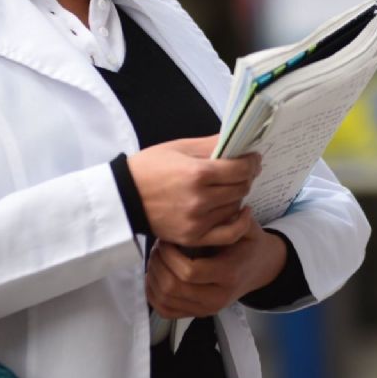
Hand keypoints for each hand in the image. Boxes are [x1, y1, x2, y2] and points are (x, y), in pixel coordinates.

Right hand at [128, 135, 260, 246]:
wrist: (124, 197)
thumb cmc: (149, 168)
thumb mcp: (179, 147)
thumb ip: (211, 143)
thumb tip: (237, 140)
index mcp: (198, 173)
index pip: (241, 169)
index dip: (252, 162)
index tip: (252, 158)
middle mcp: (200, 199)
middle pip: (241, 187)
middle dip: (246, 176)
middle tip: (242, 170)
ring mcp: (198, 221)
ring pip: (236, 207)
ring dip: (238, 195)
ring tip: (230, 187)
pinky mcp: (194, 237)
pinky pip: (229, 234)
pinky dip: (240, 223)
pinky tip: (242, 212)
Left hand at [145, 220, 286, 318]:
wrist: (259, 269)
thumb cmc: (248, 246)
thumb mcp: (248, 230)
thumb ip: (234, 221)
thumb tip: (222, 207)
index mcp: (228, 274)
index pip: (189, 272)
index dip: (170, 256)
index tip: (167, 240)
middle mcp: (217, 297)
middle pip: (173, 288)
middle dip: (158, 265)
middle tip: (158, 248)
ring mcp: (206, 309)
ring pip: (164, 300)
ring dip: (153, 277)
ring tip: (157, 259)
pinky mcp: (196, 314)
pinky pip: (165, 310)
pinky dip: (153, 294)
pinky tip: (155, 276)